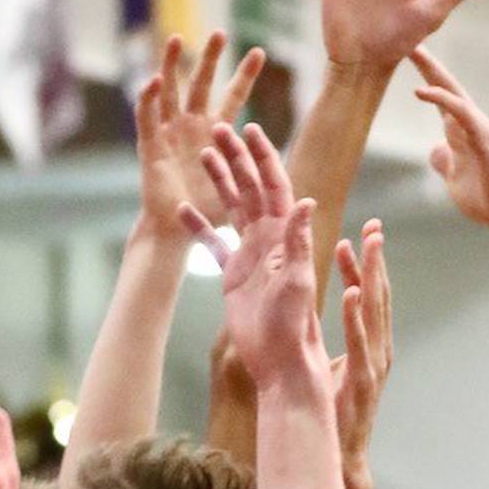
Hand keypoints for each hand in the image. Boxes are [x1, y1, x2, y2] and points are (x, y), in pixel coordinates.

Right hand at [135, 31, 265, 238]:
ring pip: (170, 91)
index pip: (232, 97)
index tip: (260, 52)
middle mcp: (191, 127)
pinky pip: (146, 117)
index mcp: (216, 135)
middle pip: (200, 85)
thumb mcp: (246, 198)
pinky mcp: (150, 147)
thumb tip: (309, 203)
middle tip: (220, 32)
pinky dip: (148, 98)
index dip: (244, 76)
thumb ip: (270, 195)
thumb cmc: (209, 218)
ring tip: (178, 38)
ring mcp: (169, 134)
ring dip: (171, 64)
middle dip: (210, 59)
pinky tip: (154, 80)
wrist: (176, 235)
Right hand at [179, 122, 321, 387]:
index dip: (263, 156)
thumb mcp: (297, 279)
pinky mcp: (234, 275)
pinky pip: (214, 245)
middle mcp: (270, 238)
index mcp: (286, 234)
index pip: (276, 184)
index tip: (249, 128)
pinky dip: (200, 227)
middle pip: (251, 187)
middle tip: (217, 129)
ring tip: (203, 156)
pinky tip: (183, 211)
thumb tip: (305, 201)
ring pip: (233, 208)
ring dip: (219, 182)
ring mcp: (251, 255)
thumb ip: (298, 241)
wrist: (278, 359)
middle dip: (236, 158)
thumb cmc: (293, 323)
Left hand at [330, 221, 392, 483]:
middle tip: (373, 225)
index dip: (368, 264)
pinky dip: (356, 316)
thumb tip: (316, 318)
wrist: (342, 453)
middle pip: (379, 295)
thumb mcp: (336, 368)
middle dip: (377, 259)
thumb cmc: (338, 411)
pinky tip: (352, 292)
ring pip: (375, 312)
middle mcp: (379, 348)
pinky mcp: (362, 379)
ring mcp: (374, 363)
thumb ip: (334, 342)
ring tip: (368, 245)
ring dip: (371, 276)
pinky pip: (359, 341)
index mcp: (372, 343)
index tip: (363, 233)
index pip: (371, 295)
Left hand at [411, 49, 488, 235]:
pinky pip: (460, 113)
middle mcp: (470, 123)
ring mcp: (477, 128)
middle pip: (446, 85)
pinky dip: (441, 99)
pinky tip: (422, 90)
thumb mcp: (454, 178)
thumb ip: (444, 161)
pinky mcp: (483, 138)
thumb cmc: (485, 199)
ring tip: (413, 52)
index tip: (406, 57)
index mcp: (460, 131)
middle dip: (427, 63)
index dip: (426, 76)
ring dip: (432, 71)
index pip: (440, 96)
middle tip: (407, 41)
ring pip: (453, 92)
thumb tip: (435, 149)